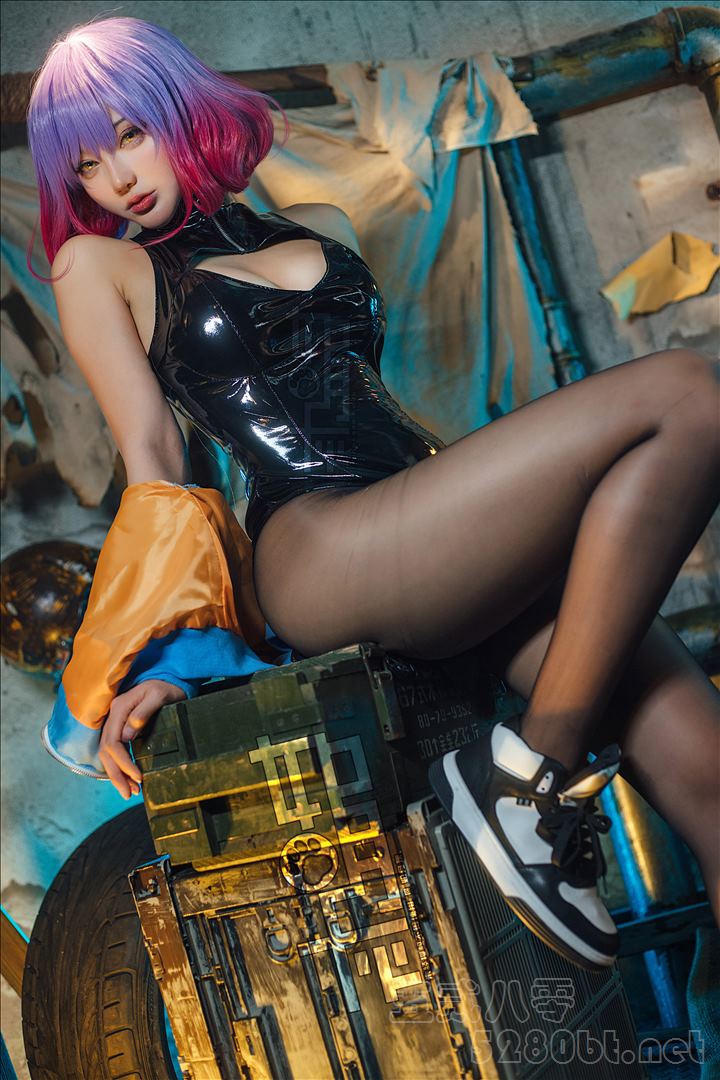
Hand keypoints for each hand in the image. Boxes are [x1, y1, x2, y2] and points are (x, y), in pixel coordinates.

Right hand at [99, 679, 187, 798]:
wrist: (168, 678)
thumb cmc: (166, 687)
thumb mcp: (158, 696)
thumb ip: (143, 713)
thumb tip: (128, 735)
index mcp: (119, 708)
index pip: (113, 743)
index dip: (123, 763)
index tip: (138, 777)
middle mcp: (112, 716)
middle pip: (106, 752)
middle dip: (117, 775)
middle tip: (130, 794)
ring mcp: (115, 721)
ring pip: (107, 754)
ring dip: (117, 774)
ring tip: (130, 791)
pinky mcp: (120, 726)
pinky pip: (114, 750)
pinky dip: (119, 766)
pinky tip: (127, 778)